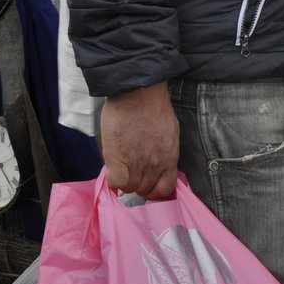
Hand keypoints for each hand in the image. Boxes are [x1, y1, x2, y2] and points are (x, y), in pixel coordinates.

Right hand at [100, 82, 177, 200]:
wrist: (139, 93)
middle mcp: (156, 164)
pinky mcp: (118, 159)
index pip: (165, 189)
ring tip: (122, 167)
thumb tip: (156, 164)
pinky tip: (113, 169)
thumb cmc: (153, 107)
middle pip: (145, 190)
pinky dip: (113, 180)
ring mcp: (137, 163)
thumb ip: (164, 151)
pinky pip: (116, 183)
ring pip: (130, 188)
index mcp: (170, 157)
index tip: (148, 185)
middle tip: (131, 173)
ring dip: (125, 181)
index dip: (155, 190)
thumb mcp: (169, 132)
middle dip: (138, 184)